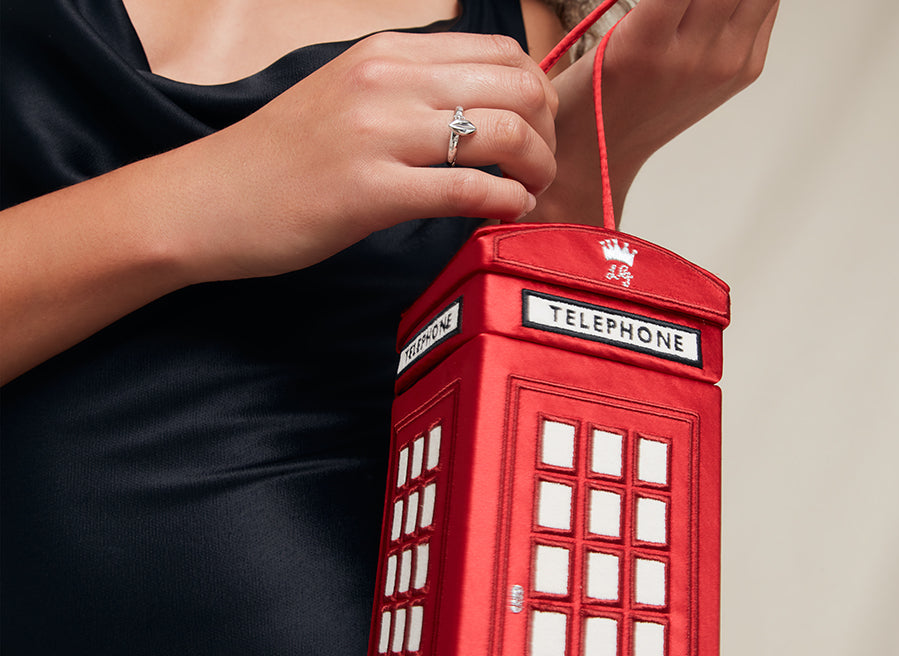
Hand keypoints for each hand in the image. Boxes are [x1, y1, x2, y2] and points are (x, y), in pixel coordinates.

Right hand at [0, 31, 557, 381]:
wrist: (208, 200)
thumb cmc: (278, 160)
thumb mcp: (347, 99)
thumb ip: (407, 95)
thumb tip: (468, 109)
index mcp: (387, 54)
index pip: (500, 53)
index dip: (537, 95)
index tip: (537, 132)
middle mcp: (389, 81)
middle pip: (515, 89)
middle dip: (546, 133)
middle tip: (542, 170)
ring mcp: (380, 134)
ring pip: (501, 134)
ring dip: (535, 170)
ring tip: (529, 195)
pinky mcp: (372, 191)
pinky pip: (467, 189)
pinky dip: (504, 203)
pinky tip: (506, 215)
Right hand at [531, 0, 779, 223]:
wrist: (602, 154)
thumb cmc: (591, 90)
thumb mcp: (606, 34)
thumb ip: (659, 0)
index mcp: (646, 44)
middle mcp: (696, 57)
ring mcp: (727, 65)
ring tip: (702, 2)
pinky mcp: (746, 69)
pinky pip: (766, 6)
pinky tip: (718, 3)